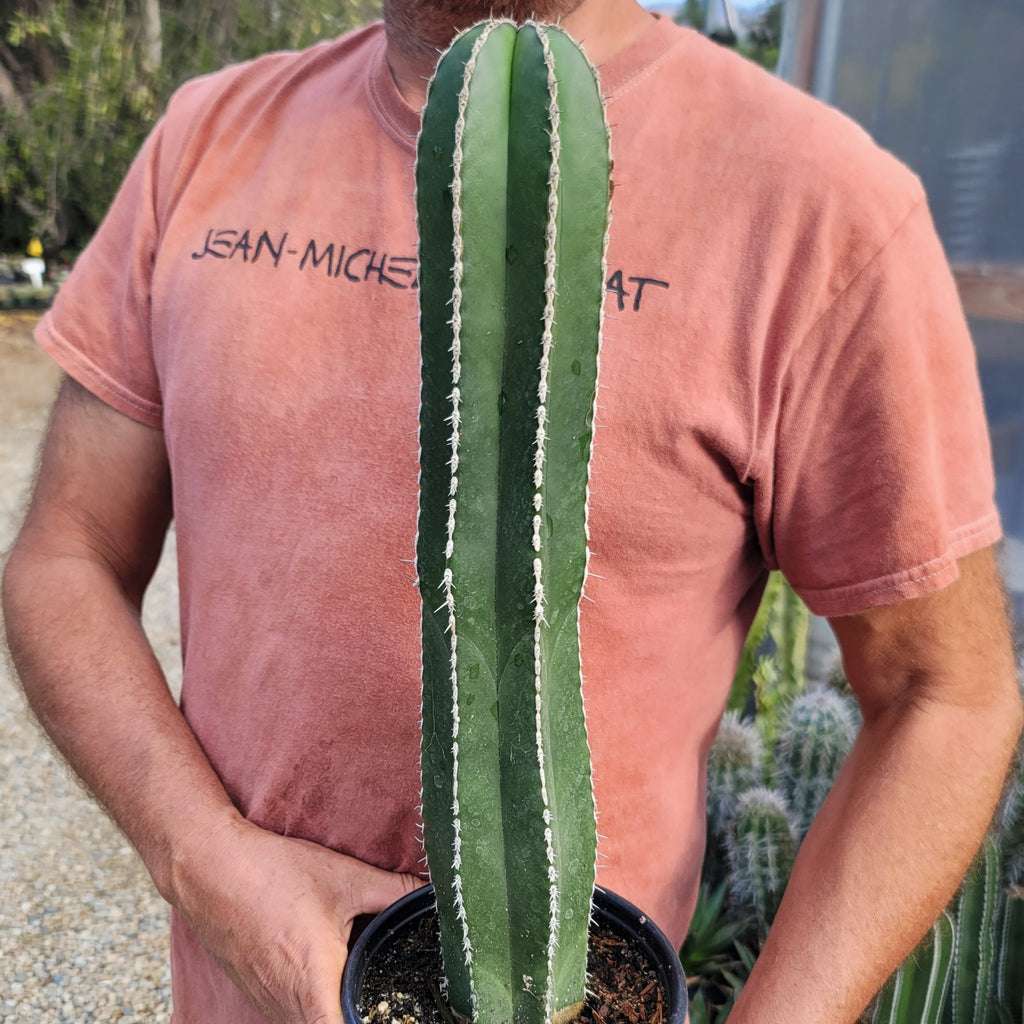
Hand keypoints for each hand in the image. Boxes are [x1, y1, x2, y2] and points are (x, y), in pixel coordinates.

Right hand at [171, 814, 424, 1023]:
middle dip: (361, 1014)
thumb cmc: (275, 874)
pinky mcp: (257, 992)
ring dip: (336, 1009)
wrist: (210, 868)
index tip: (398, 1014)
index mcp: (315, 987)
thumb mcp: (346, 878)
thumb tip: (435, 895)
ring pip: (312, 1022)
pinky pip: (294, 1012)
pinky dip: (317, 1001)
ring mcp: (268, 1004)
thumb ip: (396, 892)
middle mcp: (287, 1007)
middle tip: (388, 998)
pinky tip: (329, 970)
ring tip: (363, 982)